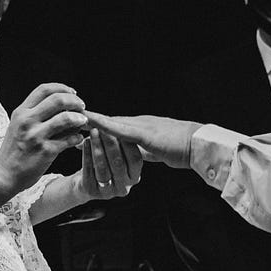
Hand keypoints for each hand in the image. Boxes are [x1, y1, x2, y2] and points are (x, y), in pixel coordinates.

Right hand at [0, 83, 87, 190]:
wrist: (4, 175)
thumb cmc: (14, 150)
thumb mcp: (18, 126)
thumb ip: (34, 114)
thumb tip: (62, 104)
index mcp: (21, 112)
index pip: (44, 89)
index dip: (62, 88)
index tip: (72, 93)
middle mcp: (27, 121)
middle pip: (57, 100)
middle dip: (75, 101)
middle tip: (82, 106)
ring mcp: (36, 136)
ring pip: (66, 118)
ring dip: (79, 118)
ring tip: (83, 121)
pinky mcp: (45, 151)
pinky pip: (69, 139)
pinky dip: (77, 137)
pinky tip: (78, 139)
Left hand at [75, 128, 141, 199]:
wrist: (84, 183)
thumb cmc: (105, 164)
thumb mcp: (118, 155)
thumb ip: (122, 144)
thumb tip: (120, 123)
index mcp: (134, 177)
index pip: (135, 159)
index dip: (128, 143)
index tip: (121, 126)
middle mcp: (124, 188)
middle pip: (118, 163)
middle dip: (110, 142)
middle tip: (104, 126)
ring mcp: (107, 192)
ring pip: (102, 167)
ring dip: (97, 147)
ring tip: (93, 131)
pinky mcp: (91, 192)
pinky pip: (88, 171)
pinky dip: (86, 155)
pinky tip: (85, 141)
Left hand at [83, 112, 202, 168]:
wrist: (200, 145)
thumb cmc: (183, 148)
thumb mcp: (158, 150)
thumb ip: (146, 150)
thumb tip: (137, 154)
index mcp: (142, 128)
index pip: (115, 126)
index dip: (97, 126)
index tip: (81, 124)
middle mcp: (139, 124)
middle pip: (109, 122)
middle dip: (89, 120)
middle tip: (70, 116)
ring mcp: (142, 127)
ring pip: (112, 123)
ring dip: (92, 121)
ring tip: (73, 118)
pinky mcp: (145, 134)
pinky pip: (122, 129)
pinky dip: (106, 125)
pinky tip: (93, 124)